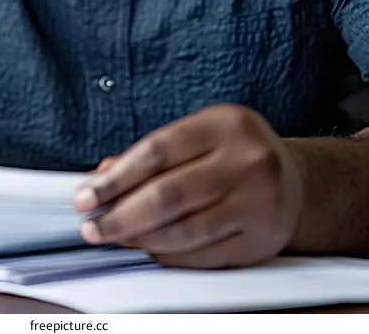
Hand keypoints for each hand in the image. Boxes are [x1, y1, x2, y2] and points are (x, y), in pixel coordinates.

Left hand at [73, 104, 303, 267]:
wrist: (295, 182)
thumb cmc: (234, 153)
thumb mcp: (199, 135)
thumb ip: (153, 154)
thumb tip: (101, 178)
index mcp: (226, 125)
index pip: (157, 152)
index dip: (115, 177)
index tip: (85, 196)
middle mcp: (246, 161)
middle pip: (167, 195)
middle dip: (120, 215)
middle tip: (92, 226)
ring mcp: (257, 204)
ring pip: (182, 231)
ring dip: (138, 238)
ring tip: (113, 237)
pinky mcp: (259, 242)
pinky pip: (201, 255)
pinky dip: (167, 254)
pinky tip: (148, 247)